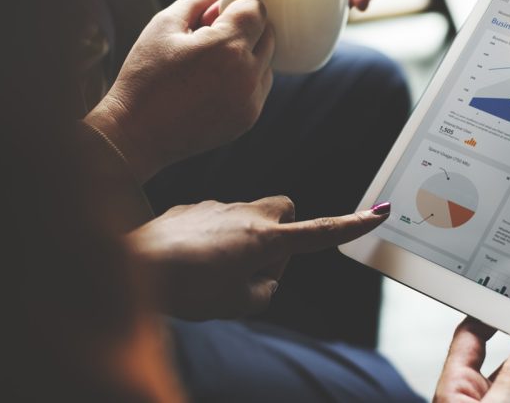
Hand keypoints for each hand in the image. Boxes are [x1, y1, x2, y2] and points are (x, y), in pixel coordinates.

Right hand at [84, 0, 273, 182]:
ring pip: (267, 60)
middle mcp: (247, 74)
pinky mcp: (249, 118)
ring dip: (249, 52)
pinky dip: (246, 77)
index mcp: (227, 47)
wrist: (137, 133)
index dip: (240, 2)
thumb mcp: (165, 24)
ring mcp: (251, 100)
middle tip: (213, 31)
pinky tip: (215, 80)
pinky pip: (260, 86)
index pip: (257, 9)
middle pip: (268, 33)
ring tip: (211, 60)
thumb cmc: (145, 77)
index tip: (222, 7)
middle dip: (246, 26)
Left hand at [129, 197, 390, 319]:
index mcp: (265, 239)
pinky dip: (216, 237)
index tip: (379, 212)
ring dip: (245, 240)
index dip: (351, 225)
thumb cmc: (187, 289)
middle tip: (259, 266)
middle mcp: (247, 214)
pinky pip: (219, 219)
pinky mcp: (193, 206)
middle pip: (285, 210)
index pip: (320, 232)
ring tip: (213, 271)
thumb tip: (265, 271)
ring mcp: (219, 206)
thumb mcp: (240, 303)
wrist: (130, 266)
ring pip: (250, 217)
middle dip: (283, 232)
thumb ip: (266, 286)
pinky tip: (191, 259)